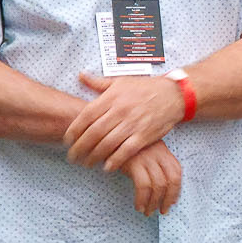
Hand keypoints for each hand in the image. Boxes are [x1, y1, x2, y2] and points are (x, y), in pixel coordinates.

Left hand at [67, 73, 183, 170]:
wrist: (174, 94)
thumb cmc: (147, 88)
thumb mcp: (121, 81)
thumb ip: (99, 83)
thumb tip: (81, 76)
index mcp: (112, 98)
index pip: (86, 116)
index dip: (74, 130)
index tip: (67, 140)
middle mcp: (120, 110)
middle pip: (94, 133)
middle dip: (80, 147)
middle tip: (72, 157)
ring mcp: (133, 124)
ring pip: (107, 143)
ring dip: (94, 156)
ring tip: (86, 163)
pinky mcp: (145, 135)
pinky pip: (127, 150)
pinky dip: (116, 160)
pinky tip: (107, 167)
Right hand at [120, 140, 182, 214]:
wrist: (106, 137)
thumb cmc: (125, 149)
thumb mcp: (145, 152)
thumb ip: (155, 165)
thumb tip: (163, 190)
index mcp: (163, 151)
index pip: (176, 172)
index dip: (176, 190)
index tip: (172, 202)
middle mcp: (158, 153)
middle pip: (171, 180)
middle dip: (167, 199)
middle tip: (162, 211)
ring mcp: (146, 158)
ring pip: (158, 185)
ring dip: (154, 202)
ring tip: (148, 212)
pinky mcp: (134, 163)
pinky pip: (143, 186)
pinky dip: (142, 199)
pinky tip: (138, 206)